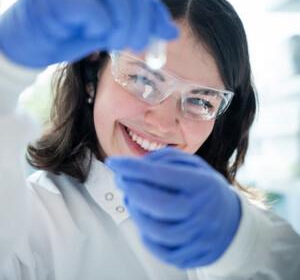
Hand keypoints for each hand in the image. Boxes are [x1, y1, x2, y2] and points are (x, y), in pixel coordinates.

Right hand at [0, 0, 177, 66]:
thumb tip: (171, 32)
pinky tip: (91, 34)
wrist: (31, 41)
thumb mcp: (112, 27)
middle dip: (143, 23)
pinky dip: (100, 29)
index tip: (165, 33)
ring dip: (124, 28)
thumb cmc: (70, 31)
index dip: (156, 10)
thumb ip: (138, 24)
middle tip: (139, 45)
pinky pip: (95, 13)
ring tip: (116, 43)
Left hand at [106, 147, 240, 268]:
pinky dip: (145, 233)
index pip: (161, 175)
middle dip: (131, 190)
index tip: (114, 162)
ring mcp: (197, 237)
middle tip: (121, 179)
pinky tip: (144, 218)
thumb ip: (166, 159)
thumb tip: (137, 165)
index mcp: (203, 184)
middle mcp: (202, 211)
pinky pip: (159, 248)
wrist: (232, 222)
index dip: (133, 168)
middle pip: (156, 204)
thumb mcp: (194, 166)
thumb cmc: (205, 188)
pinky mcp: (191, 255)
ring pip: (154, 230)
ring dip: (135, 211)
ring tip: (131, 198)